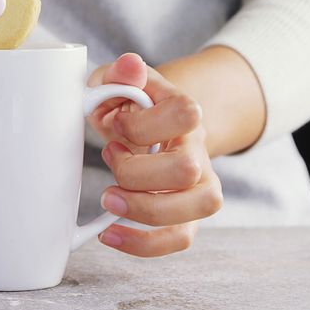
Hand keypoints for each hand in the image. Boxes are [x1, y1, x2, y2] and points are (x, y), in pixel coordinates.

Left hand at [87, 54, 223, 256]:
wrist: (153, 125)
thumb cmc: (130, 105)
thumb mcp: (117, 81)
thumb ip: (119, 73)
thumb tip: (130, 65)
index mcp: (184, 111)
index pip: (185, 115)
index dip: (141, 126)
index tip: (113, 127)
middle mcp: (198, 147)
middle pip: (189, 169)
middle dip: (137, 172)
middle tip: (110, 159)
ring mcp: (199, 183)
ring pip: (200, 205)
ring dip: (147, 209)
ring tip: (109, 200)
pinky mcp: (188, 214)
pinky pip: (182, 238)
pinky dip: (144, 244)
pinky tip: (109, 235)